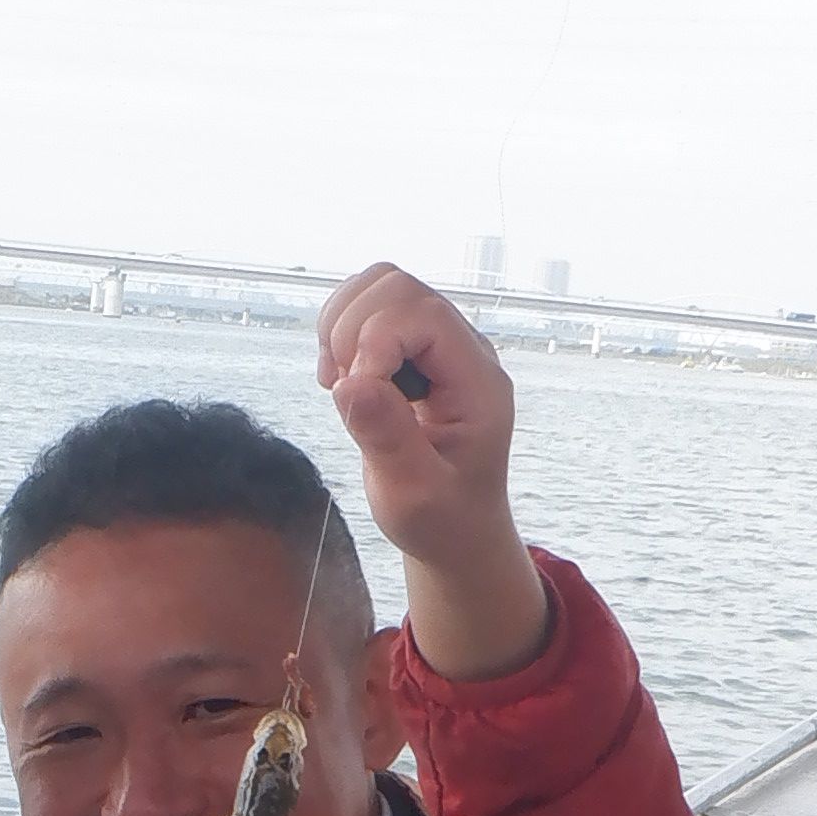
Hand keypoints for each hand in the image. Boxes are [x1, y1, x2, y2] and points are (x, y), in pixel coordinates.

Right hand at [314, 268, 546, 680]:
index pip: (424, 315)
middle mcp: (463, 352)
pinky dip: (338, 332)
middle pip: (398, 286)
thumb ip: (388, 439)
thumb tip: (350, 384)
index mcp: (478, 384)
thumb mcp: (414, 495)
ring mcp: (437, 346)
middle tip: (343, 391)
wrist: (455, 529)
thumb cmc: (441, 519)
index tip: (351, 396)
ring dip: (341, 326)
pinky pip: (366, 307)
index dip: (374, 342)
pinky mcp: (410, 349)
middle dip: (352, 331)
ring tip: (340, 383)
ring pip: (379, 286)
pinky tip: (341, 380)